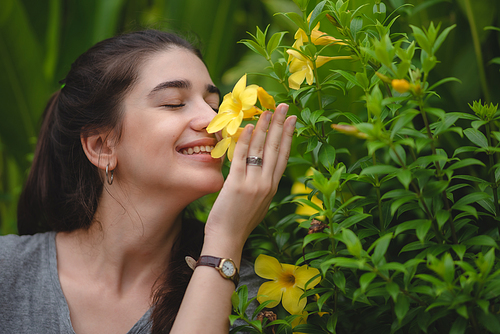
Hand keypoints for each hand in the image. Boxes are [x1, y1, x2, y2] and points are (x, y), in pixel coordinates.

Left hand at [205, 103, 295, 251]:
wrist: (228, 239)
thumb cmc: (240, 222)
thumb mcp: (258, 203)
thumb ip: (261, 186)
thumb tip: (260, 171)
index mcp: (272, 187)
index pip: (283, 156)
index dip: (288, 136)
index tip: (291, 120)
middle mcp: (267, 183)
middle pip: (275, 148)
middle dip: (279, 125)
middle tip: (283, 106)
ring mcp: (253, 184)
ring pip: (260, 149)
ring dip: (264, 127)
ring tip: (266, 111)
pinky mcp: (237, 184)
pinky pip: (242, 158)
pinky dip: (245, 141)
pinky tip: (248, 127)